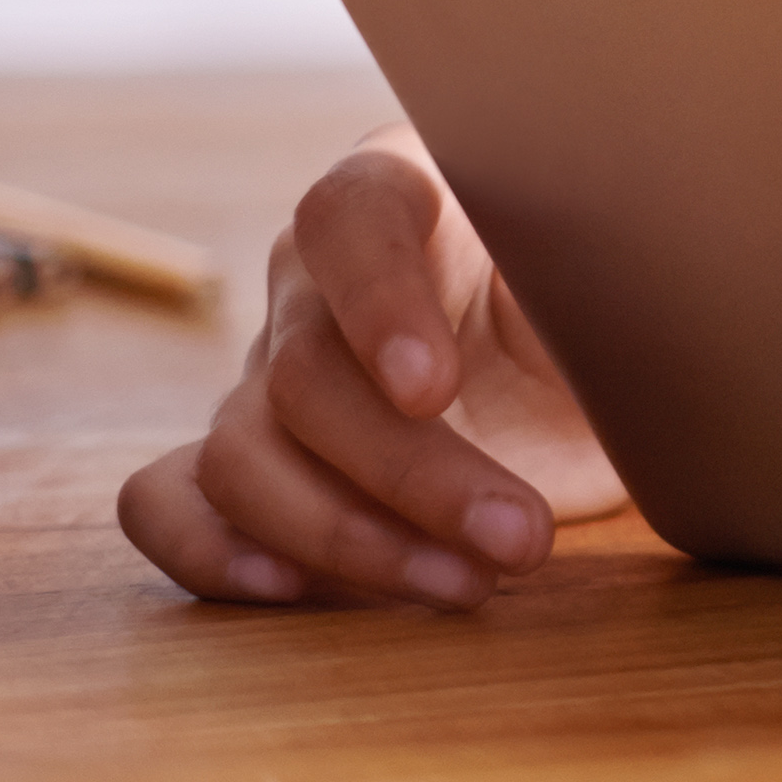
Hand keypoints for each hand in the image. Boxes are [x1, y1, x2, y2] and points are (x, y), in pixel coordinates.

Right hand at [117, 133, 626, 608]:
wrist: (591, 387)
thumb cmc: (603, 306)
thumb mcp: (613, 284)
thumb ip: (581, 284)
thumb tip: (568, 322)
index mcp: (402, 192)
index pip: (348, 219)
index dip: (378, 303)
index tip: (433, 387)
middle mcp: (314, 283)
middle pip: (303, 374)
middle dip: (411, 472)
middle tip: (522, 537)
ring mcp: (267, 378)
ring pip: (242, 455)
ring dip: (347, 537)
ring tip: (470, 584)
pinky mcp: (253, 466)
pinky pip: (168, 500)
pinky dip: (209, 550)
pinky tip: (290, 589)